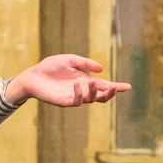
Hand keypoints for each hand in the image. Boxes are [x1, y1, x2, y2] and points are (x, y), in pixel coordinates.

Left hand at [5, 55, 130, 107]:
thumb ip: (85, 63)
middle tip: (113, 87)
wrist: (33, 75)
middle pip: (101, 96)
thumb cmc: (50, 67)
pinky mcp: (64, 101)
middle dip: (110, 93)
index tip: (128, 87)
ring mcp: (74, 97)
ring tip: (93, 81)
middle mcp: (82, 90)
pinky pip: (76, 102)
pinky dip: (79, 94)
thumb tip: (102, 69)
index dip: (116, 87)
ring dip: (95, 91)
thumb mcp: (70, 60)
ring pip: (91, 100)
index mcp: (85, 80)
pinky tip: (76, 85)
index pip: (104, 85)